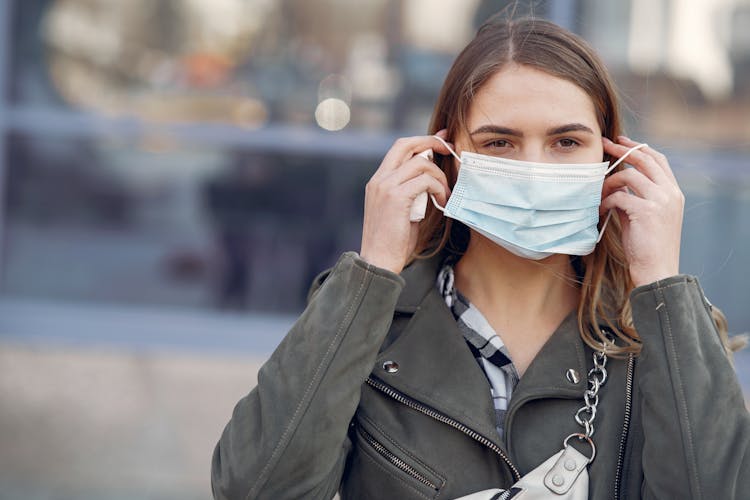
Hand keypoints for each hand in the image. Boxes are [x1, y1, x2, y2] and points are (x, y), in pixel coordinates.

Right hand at [360, 131, 452, 273]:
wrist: (378, 261)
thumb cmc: (392, 241)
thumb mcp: (400, 210)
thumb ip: (410, 191)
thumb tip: (431, 179)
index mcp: (378, 180)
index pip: (399, 148)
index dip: (422, 140)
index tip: (441, 140)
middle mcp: (379, 179)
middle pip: (407, 145)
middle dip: (431, 142)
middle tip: (450, 149)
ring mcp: (386, 186)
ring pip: (421, 163)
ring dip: (440, 176)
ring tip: (445, 193)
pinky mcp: (396, 197)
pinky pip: (425, 181)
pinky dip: (439, 189)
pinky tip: (442, 202)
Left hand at [601, 136, 683, 286]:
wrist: (657, 270)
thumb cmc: (647, 246)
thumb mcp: (645, 215)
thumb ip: (635, 196)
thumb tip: (615, 182)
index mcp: (673, 192)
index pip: (657, 159)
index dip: (638, 147)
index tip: (620, 141)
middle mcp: (670, 193)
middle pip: (644, 159)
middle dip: (622, 150)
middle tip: (604, 146)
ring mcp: (660, 201)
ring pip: (628, 175)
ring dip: (608, 183)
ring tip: (599, 196)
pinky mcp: (646, 211)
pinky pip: (619, 196)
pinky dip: (605, 202)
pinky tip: (601, 212)